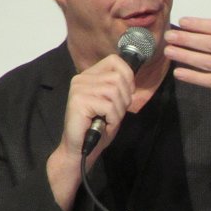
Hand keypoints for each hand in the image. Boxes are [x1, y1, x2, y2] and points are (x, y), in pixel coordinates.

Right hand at [46, 55, 134, 210]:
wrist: (80, 150)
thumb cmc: (97, 128)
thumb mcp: (112, 103)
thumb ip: (119, 88)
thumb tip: (132, 78)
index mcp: (89, 75)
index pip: (115, 61)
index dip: (127, 76)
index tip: (126, 94)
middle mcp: (81, 78)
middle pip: (118, 78)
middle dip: (124, 98)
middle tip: (114, 113)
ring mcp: (78, 88)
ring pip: (115, 91)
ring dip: (118, 110)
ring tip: (108, 120)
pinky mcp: (78, 101)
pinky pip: (108, 105)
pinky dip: (112, 118)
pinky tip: (103, 125)